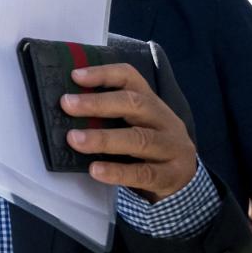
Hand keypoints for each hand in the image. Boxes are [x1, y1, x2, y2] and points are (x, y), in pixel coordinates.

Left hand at [61, 62, 197, 202]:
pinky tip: (95, 170)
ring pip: (139, 139)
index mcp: (151, 102)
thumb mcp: (136, 124)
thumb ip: (110, 115)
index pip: (131, 78)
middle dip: (98, 103)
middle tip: (67, 104)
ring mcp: (171, 148)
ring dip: (104, 138)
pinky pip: (143, 173)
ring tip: (74, 139)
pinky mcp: (171, 175)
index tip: (75, 76)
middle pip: (135, 104)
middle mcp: (164, 120)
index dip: (104, 74)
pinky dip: (117, 171)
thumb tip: (67, 108)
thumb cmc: (149, 146)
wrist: (184, 178)